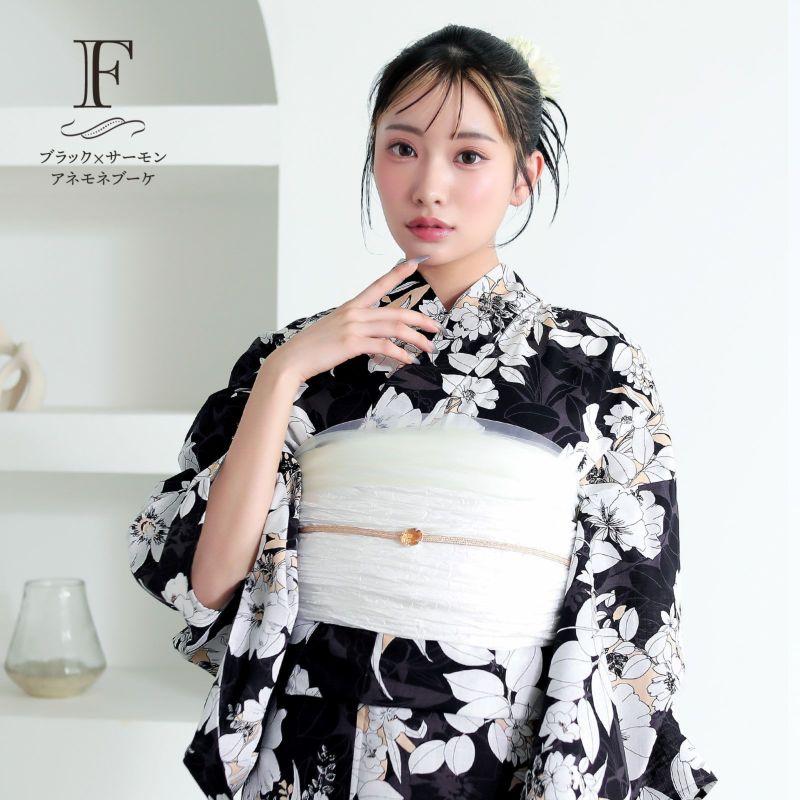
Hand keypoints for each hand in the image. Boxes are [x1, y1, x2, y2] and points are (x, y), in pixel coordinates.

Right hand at [269, 258, 440, 383]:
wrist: (291, 359)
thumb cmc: (312, 348)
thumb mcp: (334, 330)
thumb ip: (354, 328)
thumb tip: (372, 338)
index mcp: (351, 306)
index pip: (379, 284)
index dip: (398, 272)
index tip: (415, 262)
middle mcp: (354, 312)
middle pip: (396, 311)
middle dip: (421, 319)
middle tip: (436, 328)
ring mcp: (353, 327)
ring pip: (395, 328)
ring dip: (416, 339)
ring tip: (427, 348)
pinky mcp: (352, 343)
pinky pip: (384, 346)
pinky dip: (400, 354)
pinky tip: (408, 360)